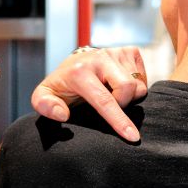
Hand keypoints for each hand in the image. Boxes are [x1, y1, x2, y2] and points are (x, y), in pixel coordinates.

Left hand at [31, 47, 149, 141]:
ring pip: (139, 84)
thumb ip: (45, 106)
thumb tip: (62, 114)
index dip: (119, 120)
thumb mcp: (44, 96)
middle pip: (128, 89)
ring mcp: (116, 52)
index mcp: (81, 71)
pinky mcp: (129, 50)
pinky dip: (135, 85)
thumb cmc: (62, 87)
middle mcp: (100, 57)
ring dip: (129, 97)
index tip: (132, 136)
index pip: (105, 100)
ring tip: (112, 94)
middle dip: (123, 105)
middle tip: (108, 107)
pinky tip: (119, 85)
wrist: (73, 65)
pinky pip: (143, 76)